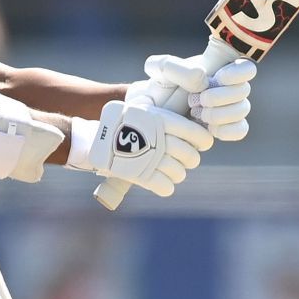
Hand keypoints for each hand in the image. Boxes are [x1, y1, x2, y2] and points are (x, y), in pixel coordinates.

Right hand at [68, 98, 213, 196]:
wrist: (95, 139)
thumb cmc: (124, 123)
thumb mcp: (145, 111)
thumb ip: (168, 119)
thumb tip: (193, 128)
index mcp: (164, 120)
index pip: (199, 136)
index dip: (203, 142)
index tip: (200, 145)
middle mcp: (161, 139)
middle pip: (191, 157)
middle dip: (189, 160)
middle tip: (182, 159)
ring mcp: (152, 159)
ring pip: (180, 173)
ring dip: (176, 174)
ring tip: (168, 169)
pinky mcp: (142, 176)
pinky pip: (166, 187)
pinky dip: (165, 186)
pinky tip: (160, 181)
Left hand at [126, 54, 256, 142]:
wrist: (155, 114)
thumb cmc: (159, 87)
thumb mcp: (159, 70)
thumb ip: (174, 66)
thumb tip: (202, 79)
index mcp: (219, 68)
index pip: (246, 68)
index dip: (237, 74)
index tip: (218, 78)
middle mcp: (228, 88)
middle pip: (244, 90)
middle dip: (220, 97)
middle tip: (196, 100)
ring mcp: (229, 108)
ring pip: (242, 110)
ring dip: (220, 113)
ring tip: (197, 113)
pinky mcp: (225, 128)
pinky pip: (240, 130)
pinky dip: (227, 129)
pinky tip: (209, 128)